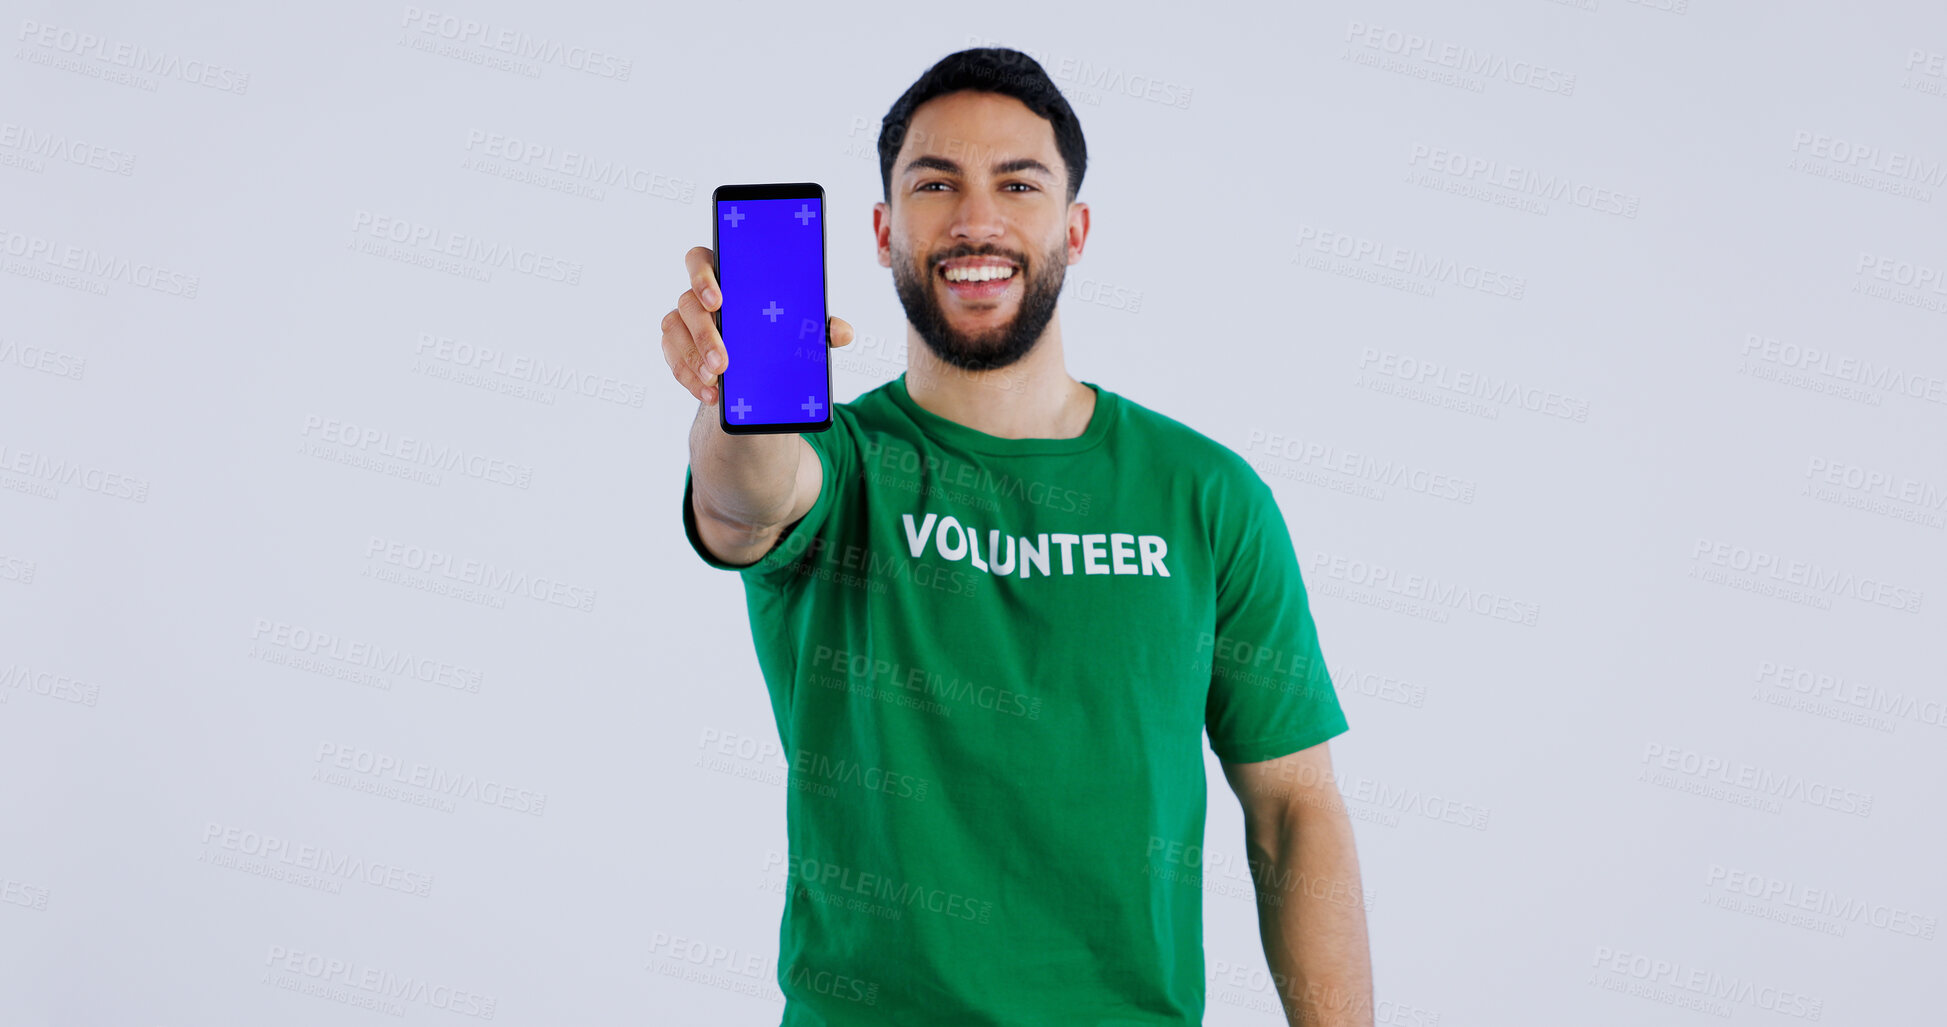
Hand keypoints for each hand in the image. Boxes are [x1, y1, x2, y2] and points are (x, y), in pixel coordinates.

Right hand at [661, 245, 853, 404]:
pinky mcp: (675, 348)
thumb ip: (817, 328)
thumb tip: (846, 333)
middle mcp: (698, 296)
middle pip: (687, 303)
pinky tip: (710, 395)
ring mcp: (683, 322)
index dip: (703, 277)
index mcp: (726, 276)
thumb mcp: (797, 330)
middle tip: (723, 362)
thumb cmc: (774, 334)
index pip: (700, 260)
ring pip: (676, 333)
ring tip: (717, 382)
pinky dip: (690, 379)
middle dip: (705, 334)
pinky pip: (674, 360)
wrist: (755, 370)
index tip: (719, 300)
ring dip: (694, 359)